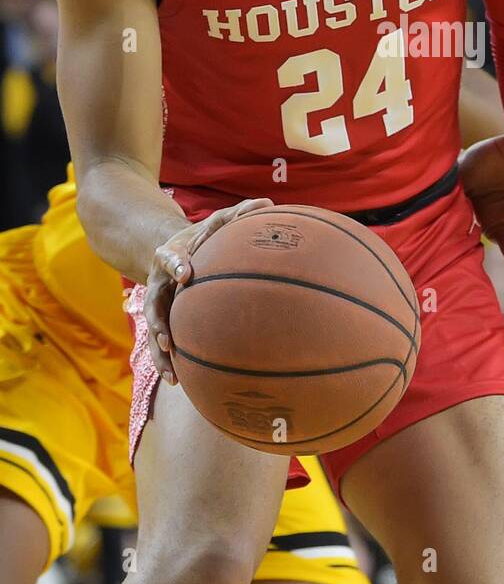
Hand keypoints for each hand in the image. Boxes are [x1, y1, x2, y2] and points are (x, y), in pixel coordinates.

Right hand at [144, 197, 274, 383]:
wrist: (170, 249)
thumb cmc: (201, 237)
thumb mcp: (216, 222)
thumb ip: (238, 214)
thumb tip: (269, 202)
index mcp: (170, 254)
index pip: (170, 257)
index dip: (177, 263)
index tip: (186, 273)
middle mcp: (159, 281)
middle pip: (152, 301)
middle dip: (157, 320)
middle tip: (166, 336)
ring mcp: (158, 302)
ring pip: (153, 328)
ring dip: (159, 349)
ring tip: (171, 369)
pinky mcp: (163, 319)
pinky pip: (162, 342)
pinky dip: (168, 360)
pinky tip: (178, 382)